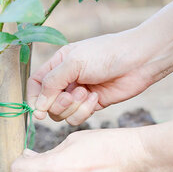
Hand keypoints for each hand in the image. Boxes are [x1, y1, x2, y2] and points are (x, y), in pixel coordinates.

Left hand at [11, 128, 151, 171]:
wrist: (138, 158)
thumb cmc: (107, 142)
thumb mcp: (72, 140)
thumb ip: (48, 153)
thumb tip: (31, 159)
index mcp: (55, 169)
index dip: (18, 163)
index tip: (23, 156)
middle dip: (31, 171)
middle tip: (37, 156)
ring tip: (59, 163)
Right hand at [28, 29, 156, 124]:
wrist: (138, 60)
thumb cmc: (105, 54)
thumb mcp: (73, 63)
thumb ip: (52, 83)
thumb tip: (38, 107)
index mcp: (58, 64)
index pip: (36, 84)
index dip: (33, 98)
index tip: (38, 111)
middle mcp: (66, 80)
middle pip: (47, 103)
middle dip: (58, 103)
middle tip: (71, 96)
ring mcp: (78, 94)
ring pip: (62, 113)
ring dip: (73, 107)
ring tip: (87, 93)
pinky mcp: (92, 105)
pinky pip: (78, 117)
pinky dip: (85, 111)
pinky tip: (96, 98)